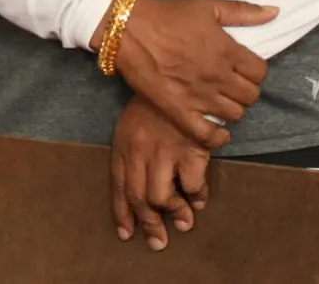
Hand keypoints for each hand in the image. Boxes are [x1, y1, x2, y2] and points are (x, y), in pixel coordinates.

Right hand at [108, 0, 274, 147]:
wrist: (127, 29)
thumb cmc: (167, 15)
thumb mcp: (206, 6)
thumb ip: (243, 11)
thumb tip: (275, 12)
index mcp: (227, 50)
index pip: (260, 72)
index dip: (255, 71)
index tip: (244, 68)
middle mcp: (218, 76)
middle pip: (251, 96)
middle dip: (245, 90)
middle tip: (231, 84)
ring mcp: (199, 96)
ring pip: (234, 115)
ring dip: (231, 109)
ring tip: (220, 100)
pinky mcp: (179, 110)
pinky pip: (208, 134)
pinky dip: (217, 137)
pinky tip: (216, 131)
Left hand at [111, 97, 211, 250]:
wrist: (179, 77)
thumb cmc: (155, 103)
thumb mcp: (132, 123)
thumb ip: (132, 153)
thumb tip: (142, 189)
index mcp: (123, 145)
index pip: (119, 186)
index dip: (122, 214)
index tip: (126, 234)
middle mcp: (140, 152)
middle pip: (139, 197)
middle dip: (148, 224)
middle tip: (158, 242)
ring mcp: (164, 152)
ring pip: (162, 197)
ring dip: (174, 214)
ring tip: (183, 223)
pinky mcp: (190, 151)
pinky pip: (192, 186)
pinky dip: (197, 197)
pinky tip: (199, 200)